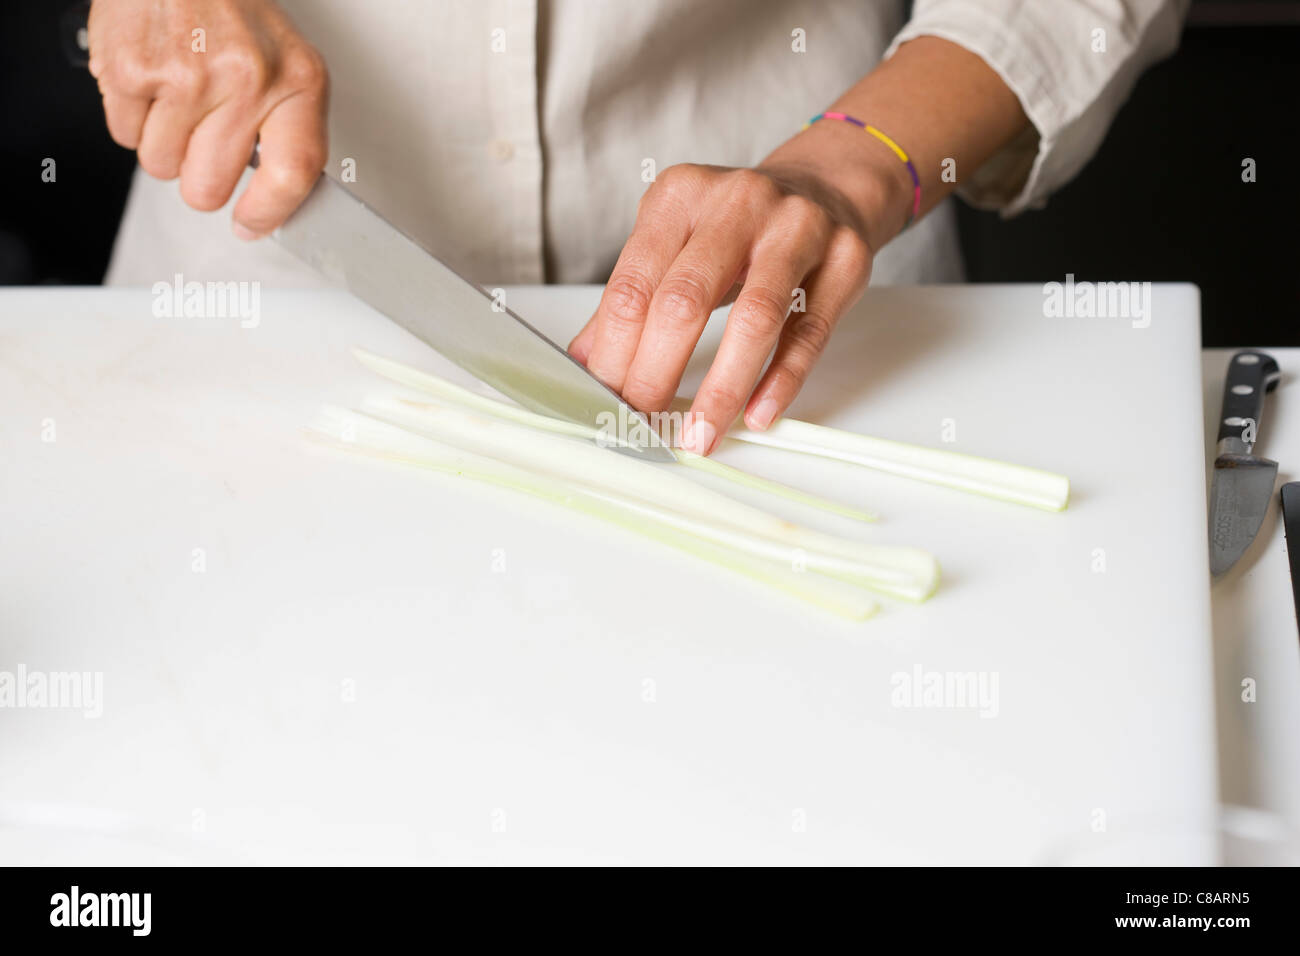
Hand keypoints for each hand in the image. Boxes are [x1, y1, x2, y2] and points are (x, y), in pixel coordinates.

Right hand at [88, 0, 327, 237]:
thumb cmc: (236, 13)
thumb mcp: (290, 65)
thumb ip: (291, 133)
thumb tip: (273, 204)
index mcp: (297, 81)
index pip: (292, 174)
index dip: (268, 213)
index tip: (251, 224)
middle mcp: (245, 80)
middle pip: (209, 187)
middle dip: (201, 178)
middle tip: (205, 138)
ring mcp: (185, 76)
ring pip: (162, 167)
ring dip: (166, 145)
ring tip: (181, 98)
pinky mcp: (133, 69)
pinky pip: (125, 136)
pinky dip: (135, 118)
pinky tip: (154, 82)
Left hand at [569, 157, 899, 455]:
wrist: (824, 187)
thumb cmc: (738, 227)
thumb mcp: (676, 243)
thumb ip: (632, 299)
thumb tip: (585, 364)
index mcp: (680, 196)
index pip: (633, 284)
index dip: (616, 351)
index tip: (608, 399)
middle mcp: (738, 203)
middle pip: (686, 299)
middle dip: (657, 372)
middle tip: (645, 421)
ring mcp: (798, 227)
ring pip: (756, 317)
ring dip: (723, 388)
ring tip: (700, 434)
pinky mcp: (844, 259)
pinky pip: (809, 332)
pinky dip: (780, 381)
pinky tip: (757, 415)